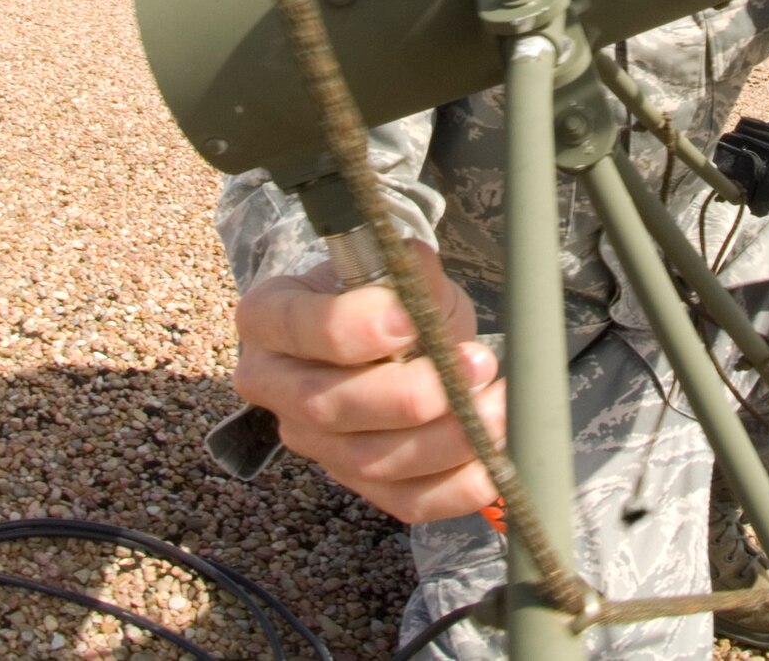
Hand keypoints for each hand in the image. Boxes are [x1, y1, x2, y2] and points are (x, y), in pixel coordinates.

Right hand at [232, 247, 504, 522]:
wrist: (395, 331)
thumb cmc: (387, 296)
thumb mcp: (396, 269)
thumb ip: (407, 271)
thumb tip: (421, 282)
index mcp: (270, 318)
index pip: (296, 328)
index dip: (352, 329)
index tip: (409, 319)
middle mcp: (277, 387)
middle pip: (328, 407)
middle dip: (409, 394)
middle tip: (475, 364)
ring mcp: (314, 443)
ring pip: (369, 461)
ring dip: (445, 439)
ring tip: (498, 404)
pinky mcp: (358, 482)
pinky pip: (404, 500)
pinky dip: (456, 488)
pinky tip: (495, 460)